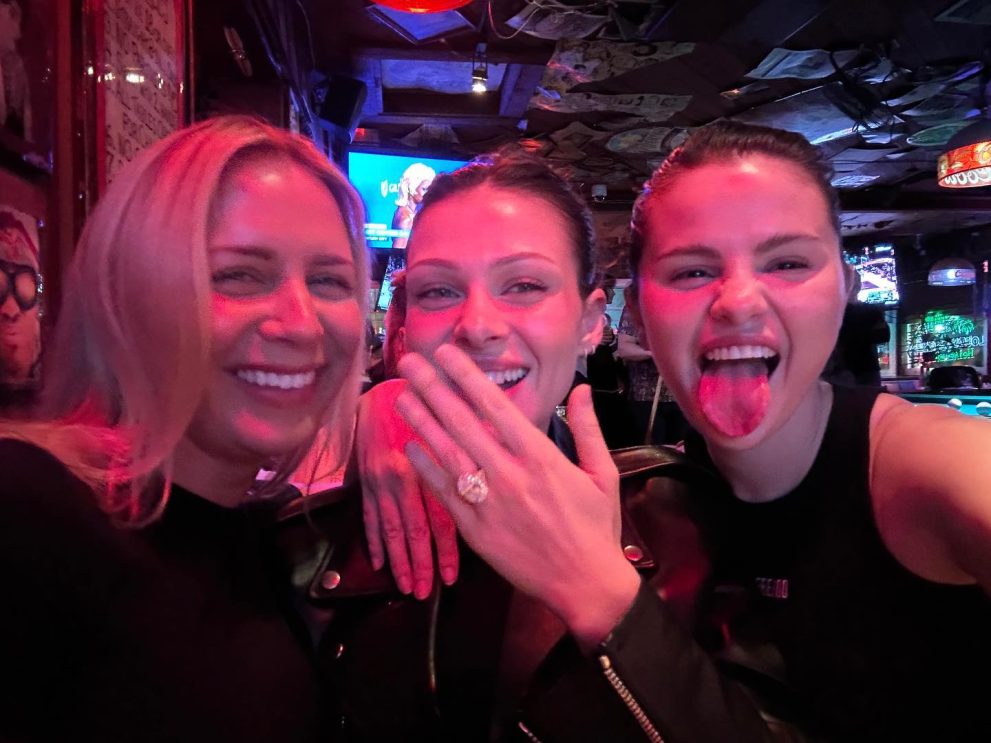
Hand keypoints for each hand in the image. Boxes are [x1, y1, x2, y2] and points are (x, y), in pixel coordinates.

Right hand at [355, 379, 458, 597]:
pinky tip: (378, 563)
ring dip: (399, 560)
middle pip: (416, 529)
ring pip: (392, 528)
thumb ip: (476, 455)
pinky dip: (373, 540)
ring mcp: (381, 480)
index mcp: (433, 461)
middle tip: (426, 592)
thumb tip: (498, 482)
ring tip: (407, 588)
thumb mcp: (456, 426)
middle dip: (422, 564)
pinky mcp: (364, 480)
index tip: (455, 578)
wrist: (383, 393)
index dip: (448, 550)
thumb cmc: (429, 409)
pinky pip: (368, 515)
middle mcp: (405, 474)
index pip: (443, 515)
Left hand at [396, 345, 640, 647]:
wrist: (586, 585)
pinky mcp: (475, 531)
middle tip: (410, 363)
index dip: (466, 377)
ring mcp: (489, 504)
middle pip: (462, 423)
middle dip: (434, 389)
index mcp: (540, 457)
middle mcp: (509, 475)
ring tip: (403, 396)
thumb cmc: (597, 528)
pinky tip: (412, 446)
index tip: (446, 354)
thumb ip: (587, 428)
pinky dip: (427, 469)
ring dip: (423, 423)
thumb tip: (581, 389)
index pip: (495, 406)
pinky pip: (445, 493)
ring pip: (448, 454)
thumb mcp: (603, 473)